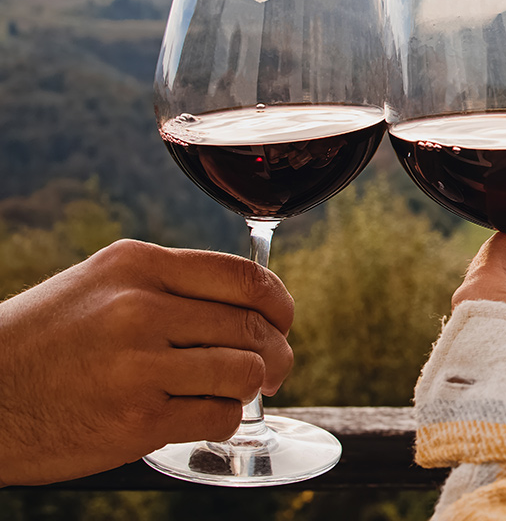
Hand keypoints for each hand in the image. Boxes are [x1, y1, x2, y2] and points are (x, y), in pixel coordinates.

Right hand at [0, 239, 294, 485]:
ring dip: (252, 387)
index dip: (279, 301)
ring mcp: (139, 365)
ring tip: (234, 392)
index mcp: (137, 265)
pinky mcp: (138, 419)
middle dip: (277, 350)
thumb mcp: (99, 286)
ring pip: (245, 370)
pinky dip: (224, 418)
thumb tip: (249, 303)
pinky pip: (219, 415)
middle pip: (252, 326)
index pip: (243, 275)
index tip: (283, 319)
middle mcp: (140, 308)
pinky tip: (203, 416)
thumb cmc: (44, 342)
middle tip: (275, 366)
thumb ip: (168, 286)